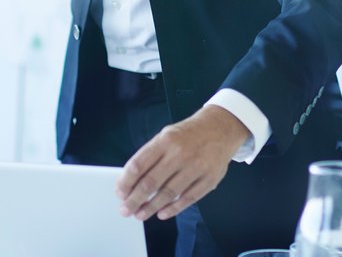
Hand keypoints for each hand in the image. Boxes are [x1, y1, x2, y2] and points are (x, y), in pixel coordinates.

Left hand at [116, 105, 250, 221]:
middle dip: (134, 200)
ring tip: (140, 214)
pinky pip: (188, 198)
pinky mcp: (210, 179)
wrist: (221, 127)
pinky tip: (162, 213)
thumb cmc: (189, 135)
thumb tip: (132, 181)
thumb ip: (151, 156)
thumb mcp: (167, 136)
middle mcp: (180, 153)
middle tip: (125, 210)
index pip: (139, 164)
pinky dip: (173, 209)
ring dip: (151, 207)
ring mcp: (196, 166)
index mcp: (165, 140)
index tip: (119, 193)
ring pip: (168, 193)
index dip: (126, 182)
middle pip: (151, 182)